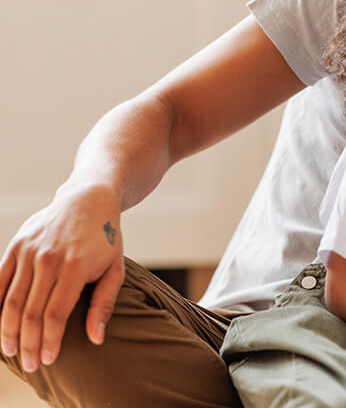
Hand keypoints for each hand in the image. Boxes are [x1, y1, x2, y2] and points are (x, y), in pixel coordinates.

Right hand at [0, 184, 124, 372]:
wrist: (88, 199)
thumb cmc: (105, 238)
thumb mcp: (116, 268)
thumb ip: (104, 303)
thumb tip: (96, 338)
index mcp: (76, 267)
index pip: (55, 314)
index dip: (49, 341)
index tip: (48, 360)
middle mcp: (49, 260)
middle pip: (30, 312)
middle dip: (27, 343)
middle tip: (30, 365)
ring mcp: (29, 252)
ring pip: (11, 300)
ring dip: (8, 330)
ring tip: (10, 351)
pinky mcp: (16, 246)